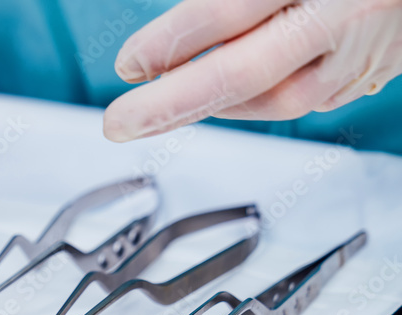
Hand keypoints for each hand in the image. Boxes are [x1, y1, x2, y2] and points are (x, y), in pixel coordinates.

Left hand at [103, 0, 401, 141]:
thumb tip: (176, 35)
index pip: (232, 10)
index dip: (171, 39)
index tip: (129, 63)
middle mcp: (350, 13)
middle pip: (247, 71)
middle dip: (172, 104)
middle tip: (120, 122)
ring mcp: (368, 49)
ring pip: (281, 99)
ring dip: (213, 106)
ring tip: (162, 106)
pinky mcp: (376, 70)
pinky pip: (309, 96)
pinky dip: (258, 100)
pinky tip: (224, 96)